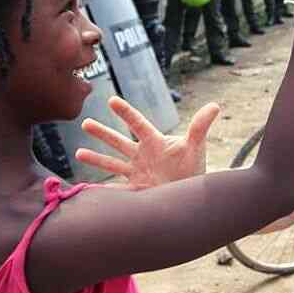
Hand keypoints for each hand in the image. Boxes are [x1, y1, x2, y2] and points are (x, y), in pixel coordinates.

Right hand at [76, 96, 220, 188]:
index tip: (112, 100)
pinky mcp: (136, 189)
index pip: (138, 123)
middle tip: (85, 122)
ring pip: (112, 163)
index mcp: (154, 141)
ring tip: (78, 152)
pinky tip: (87, 189)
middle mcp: (142, 155)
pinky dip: (102, 191)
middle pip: (119, 142)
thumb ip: (201, 126)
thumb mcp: (196, 146)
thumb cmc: (194, 167)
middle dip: (102, 133)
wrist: (191, 193)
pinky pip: (116, 190)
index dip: (126, 113)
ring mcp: (137, 172)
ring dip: (96, 158)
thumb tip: (215, 105)